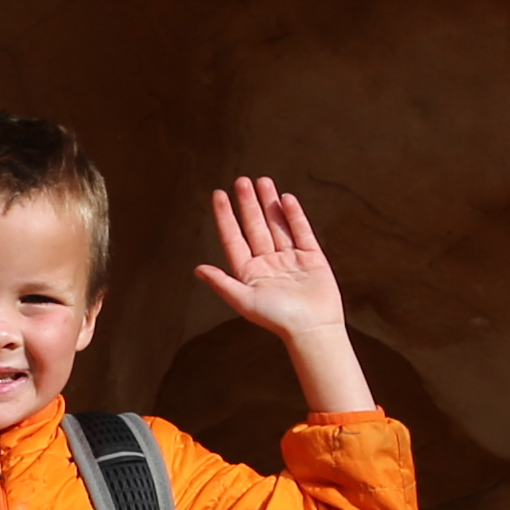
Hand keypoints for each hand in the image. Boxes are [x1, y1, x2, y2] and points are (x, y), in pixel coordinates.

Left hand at [195, 175, 373, 416]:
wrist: (312, 329)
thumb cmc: (276, 319)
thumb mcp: (244, 301)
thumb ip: (221, 283)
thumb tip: (197, 269)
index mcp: (249, 272)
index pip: (233, 237)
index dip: (225, 216)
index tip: (219, 194)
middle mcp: (267, 262)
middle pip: (255, 226)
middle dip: (248, 203)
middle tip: (241, 180)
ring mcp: (290, 258)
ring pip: (276, 225)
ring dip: (269, 204)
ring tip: (262, 181)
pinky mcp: (311, 258)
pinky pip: (300, 231)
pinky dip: (293, 215)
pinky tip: (285, 198)